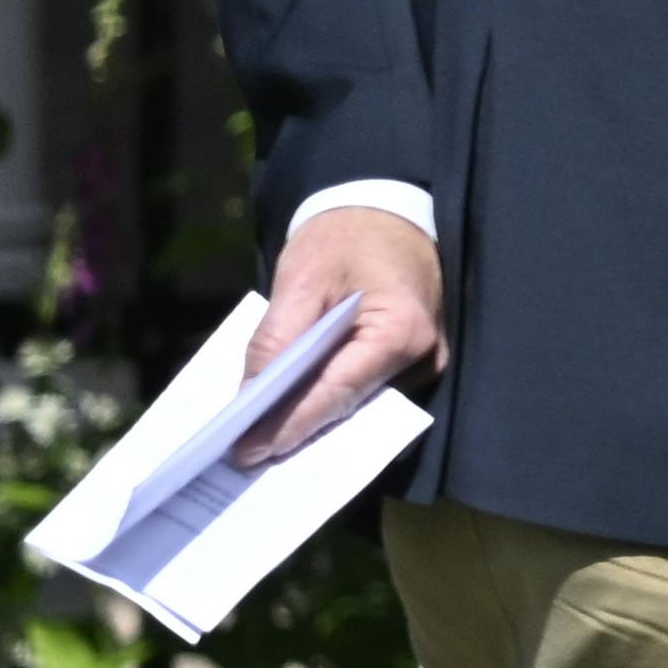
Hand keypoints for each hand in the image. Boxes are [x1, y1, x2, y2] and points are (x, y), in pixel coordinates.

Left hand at [245, 200, 449, 464]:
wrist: (386, 212)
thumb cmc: (345, 237)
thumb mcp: (301, 277)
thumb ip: (277, 338)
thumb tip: (251, 394)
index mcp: (400, 331)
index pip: (336, 392)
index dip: (288, 424)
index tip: (246, 451)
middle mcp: (422, 357)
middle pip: (349, 406)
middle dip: (295, 430)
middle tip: (245, 455)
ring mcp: (423, 364)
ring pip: (356, 404)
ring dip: (309, 420)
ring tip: (259, 439)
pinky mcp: (410, 362)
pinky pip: (363, 391)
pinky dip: (324, 402)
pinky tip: (289, 412)